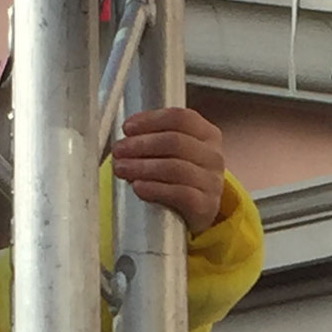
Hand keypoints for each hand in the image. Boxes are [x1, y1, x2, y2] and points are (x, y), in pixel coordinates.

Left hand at [112, 106, 227, 234]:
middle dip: (141, 144)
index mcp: (208, 134)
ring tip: (121, 169)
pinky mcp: (206, 206)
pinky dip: (155, 189)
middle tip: (118, 150)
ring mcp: (212, 182)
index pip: (180, 118)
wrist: (198, 212)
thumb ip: (156, 137)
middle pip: (175, 142)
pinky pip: (180, 194)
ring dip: (142, 167)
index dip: (150, 120)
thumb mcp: (175, 152)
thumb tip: (126, 135)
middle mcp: (214, 156)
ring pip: (175, 168)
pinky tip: (138, 187)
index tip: (126, 128)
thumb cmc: (180, 178)